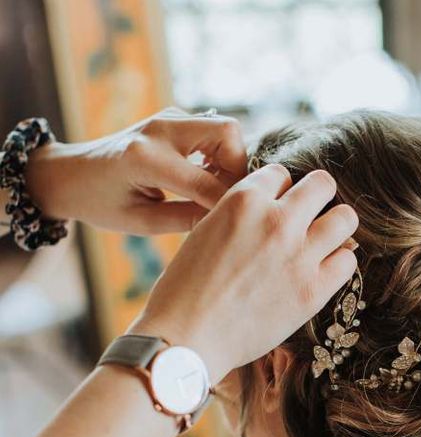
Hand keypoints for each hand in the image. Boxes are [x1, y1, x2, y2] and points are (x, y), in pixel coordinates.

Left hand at [24, 107, 245, 234]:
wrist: (69, 173)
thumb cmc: (100, 202)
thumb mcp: (141, 222)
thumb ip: (186, 219)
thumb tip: (227, 219)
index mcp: (146, 159)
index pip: (206, 182)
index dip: (228, 206)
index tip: (239, 223)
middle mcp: (160, 130)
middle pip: (227, 133)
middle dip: (239, 168)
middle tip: (230, 196)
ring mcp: (168, 118)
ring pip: (226, 128)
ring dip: (231, 160)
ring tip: (216, 188)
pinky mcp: (173, 119)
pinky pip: (213, 131)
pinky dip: (220, 155)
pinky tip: (206, 178)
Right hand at [129, 164, 357, 382]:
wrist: (187, 337)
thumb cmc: (187, 289)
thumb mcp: (206, 230)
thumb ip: (242, 215)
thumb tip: (272, 211)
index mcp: (244, 200)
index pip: (282, 174)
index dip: (280, 192)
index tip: (275, 210)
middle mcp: (277, 221)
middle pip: (323, 185)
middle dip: (316, 199)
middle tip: (308, 219)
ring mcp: (299, 255)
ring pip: (345, 218)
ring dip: (336, 228)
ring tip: (322, 243)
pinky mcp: (313, 290)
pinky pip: (348, 261)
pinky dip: (338, 263)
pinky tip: (322, 272)